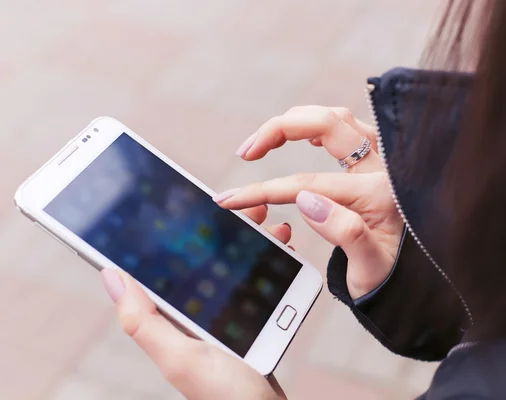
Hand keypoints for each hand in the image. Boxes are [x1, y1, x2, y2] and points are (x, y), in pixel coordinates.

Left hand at [100, 205, 289, 399]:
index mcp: (171, 319)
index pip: (158, 267)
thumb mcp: (180, 357)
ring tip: (268, 220)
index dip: (161, 232)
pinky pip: (254, 281)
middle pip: (200, 259)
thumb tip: (109, 273)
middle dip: (218, 227)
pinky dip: (268, 261)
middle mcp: (194, 314)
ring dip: (248, 239)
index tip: (173, 199)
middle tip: (239, 204)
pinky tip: (281, 248)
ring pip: (232, 265)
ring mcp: (223, 316)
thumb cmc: (226, 397)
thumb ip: (143, 319)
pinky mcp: (249, 320)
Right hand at [215, 106, 403, 298]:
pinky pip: (345, 126)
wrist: (414, 277)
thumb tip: (306, 200)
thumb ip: (345, 234)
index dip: (264, 189)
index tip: (231, 199)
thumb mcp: (369, 270)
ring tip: (263, 141)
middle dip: (278, 130)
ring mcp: (380, 160)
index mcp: (378, 195)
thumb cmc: (387, 276)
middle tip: (246, 153)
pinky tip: (303, 135)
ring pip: (336, 116)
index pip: (307, 183)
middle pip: (326, 123)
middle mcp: (381, 168)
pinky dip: (317, 124)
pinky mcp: (375, 160)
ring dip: (296, 120)